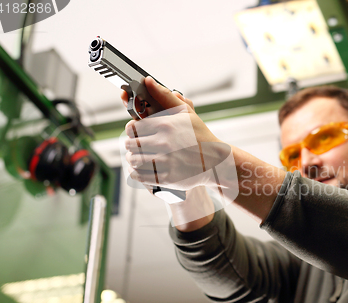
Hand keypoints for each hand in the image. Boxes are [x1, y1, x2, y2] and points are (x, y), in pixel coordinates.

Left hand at [121, 77, 232, 191]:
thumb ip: (165, 95)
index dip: (132, 130)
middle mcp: (164, 143)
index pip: (132, 127)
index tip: (137, 132)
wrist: (216, 162)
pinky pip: (139, 175)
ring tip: (140, 157)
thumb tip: (147, 80)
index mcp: (165, 125)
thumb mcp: (185, 112)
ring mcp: (165, 162)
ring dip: (133, 158)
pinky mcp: (166, 178)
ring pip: (133, 160)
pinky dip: (136, 172)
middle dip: (132, 144)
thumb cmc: (200, 135)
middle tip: (138, 145)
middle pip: (130, 144)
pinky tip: (142, 169)